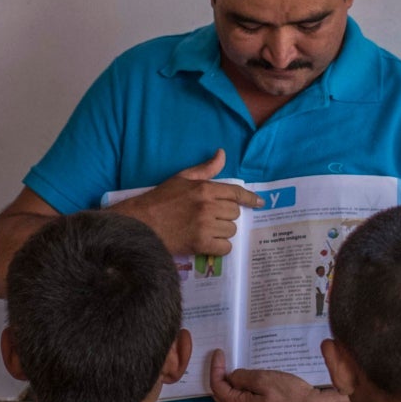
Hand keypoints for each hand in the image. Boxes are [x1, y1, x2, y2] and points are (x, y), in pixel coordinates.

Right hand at [109, 150, 260, 257]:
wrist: (141, 223)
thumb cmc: (160, 200)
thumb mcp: (181, 178)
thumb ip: (205, 168)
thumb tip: (222, 153)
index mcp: (204, 188)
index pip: (236, 193)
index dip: (250, 199)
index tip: (259, 203)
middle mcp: (207, 206)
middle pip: (235, 213)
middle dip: (226, 216)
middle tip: (211, 218)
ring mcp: (205, 226)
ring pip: (231, 230)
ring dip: (223, 232)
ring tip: (207, 230)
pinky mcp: (200, 244)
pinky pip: (225, 247)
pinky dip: (219, 247)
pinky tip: (208, 243)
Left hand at [207, 351, 356, 401]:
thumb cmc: (290, 395)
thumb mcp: (263, 379)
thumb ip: (242, 377)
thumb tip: (232, 376)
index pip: (218, 387)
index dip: (215, 368)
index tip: (219, 352)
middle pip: (221, 395)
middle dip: (219, 376)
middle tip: (221, 358)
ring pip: (231, 398)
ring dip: (229, 382)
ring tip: (230, 365)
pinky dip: (239, 389)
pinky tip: (245, 378)